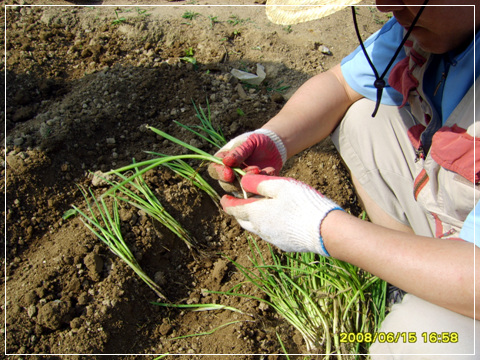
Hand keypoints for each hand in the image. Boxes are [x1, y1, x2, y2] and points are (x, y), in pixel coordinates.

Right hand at [208, 129, 286, 192]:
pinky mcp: (255, 188)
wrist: (275, 147)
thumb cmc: (258, 142)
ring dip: (251, 182)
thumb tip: (226, 161)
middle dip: (239, 180)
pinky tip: (270, 171)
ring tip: (261, 169)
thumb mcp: (249, 143)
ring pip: (241, 191)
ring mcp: (243, 183)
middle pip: (226, 185)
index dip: (220, 174)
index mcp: (224, 161)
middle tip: (254, 169)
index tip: (230, 173)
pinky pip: (256, 192)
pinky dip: (263, 183)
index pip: (214, 170)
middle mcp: (231, 175)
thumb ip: (238, 152)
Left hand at [220, 173, 342, 254]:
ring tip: (260, 209)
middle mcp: (261, 229)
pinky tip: (278, 220)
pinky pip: (270, 234)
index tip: (224, 198)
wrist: (325, 231)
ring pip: (257, 229)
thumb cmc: (302, 203)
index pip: (234, 209)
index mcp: (256, 213)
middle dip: (239, 211)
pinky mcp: (285, 244)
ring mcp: (273, 239)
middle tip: (241, 203)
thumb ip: (258, 183)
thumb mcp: (279, 185)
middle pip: (243, 221)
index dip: (227, 203)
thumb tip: (242, 181)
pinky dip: (268, 225)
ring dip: (254, 219)